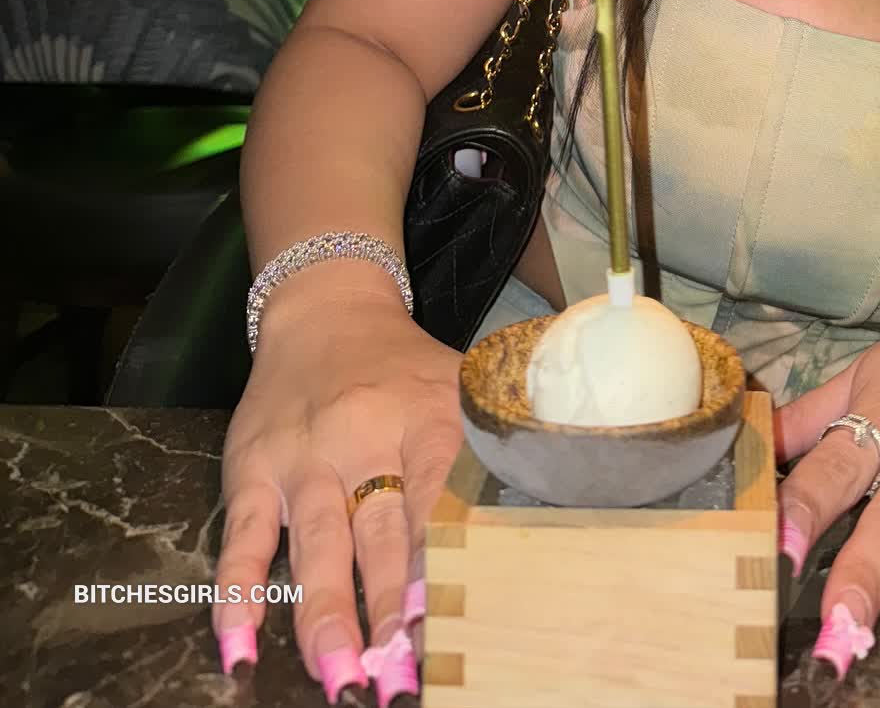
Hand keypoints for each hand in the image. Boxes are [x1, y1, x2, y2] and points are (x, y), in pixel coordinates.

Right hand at [214, 276, 461, 704]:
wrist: (326, 310)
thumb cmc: (402, 369)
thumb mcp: (457, 388)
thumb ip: (487, 447)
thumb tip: (539, 512)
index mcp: (426, 418)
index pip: (438, 497)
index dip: (441, 558)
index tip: (449, 616)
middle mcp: (364, 438)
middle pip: (379, 531)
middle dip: (387, 606)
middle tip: (397, 673)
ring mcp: (305, 457)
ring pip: (316, 541)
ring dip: (325, 613)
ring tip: (338, 675)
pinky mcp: (252, 467)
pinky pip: (241, 536)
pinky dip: (238, 592)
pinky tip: (238, 645)